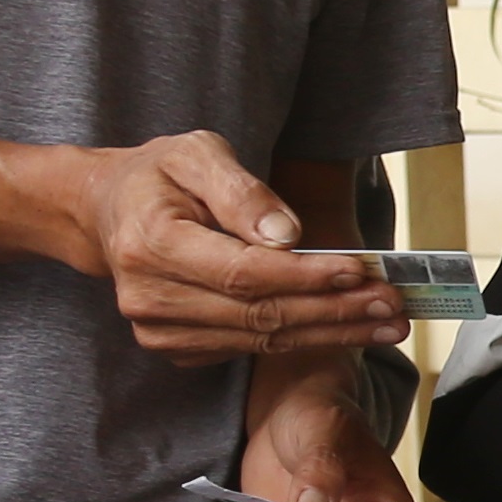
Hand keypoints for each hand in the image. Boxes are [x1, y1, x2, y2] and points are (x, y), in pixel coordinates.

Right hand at [76, 133, 406, 363]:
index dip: (305, 276)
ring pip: (260, 339)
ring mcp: (159, 330)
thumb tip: (287, 234)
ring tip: (385, 321)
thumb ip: (241, 191)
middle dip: (333, 311)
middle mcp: (150, 296)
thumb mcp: (197, 154)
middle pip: (258, 314)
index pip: (242, 272)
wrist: (109, 212)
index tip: (359, 270)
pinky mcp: (176, 347)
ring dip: (330, 332)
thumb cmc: (161, 175)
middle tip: (392, 305)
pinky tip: (346, 327)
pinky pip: (249, 348)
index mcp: (152, 243)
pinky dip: (303, 338)